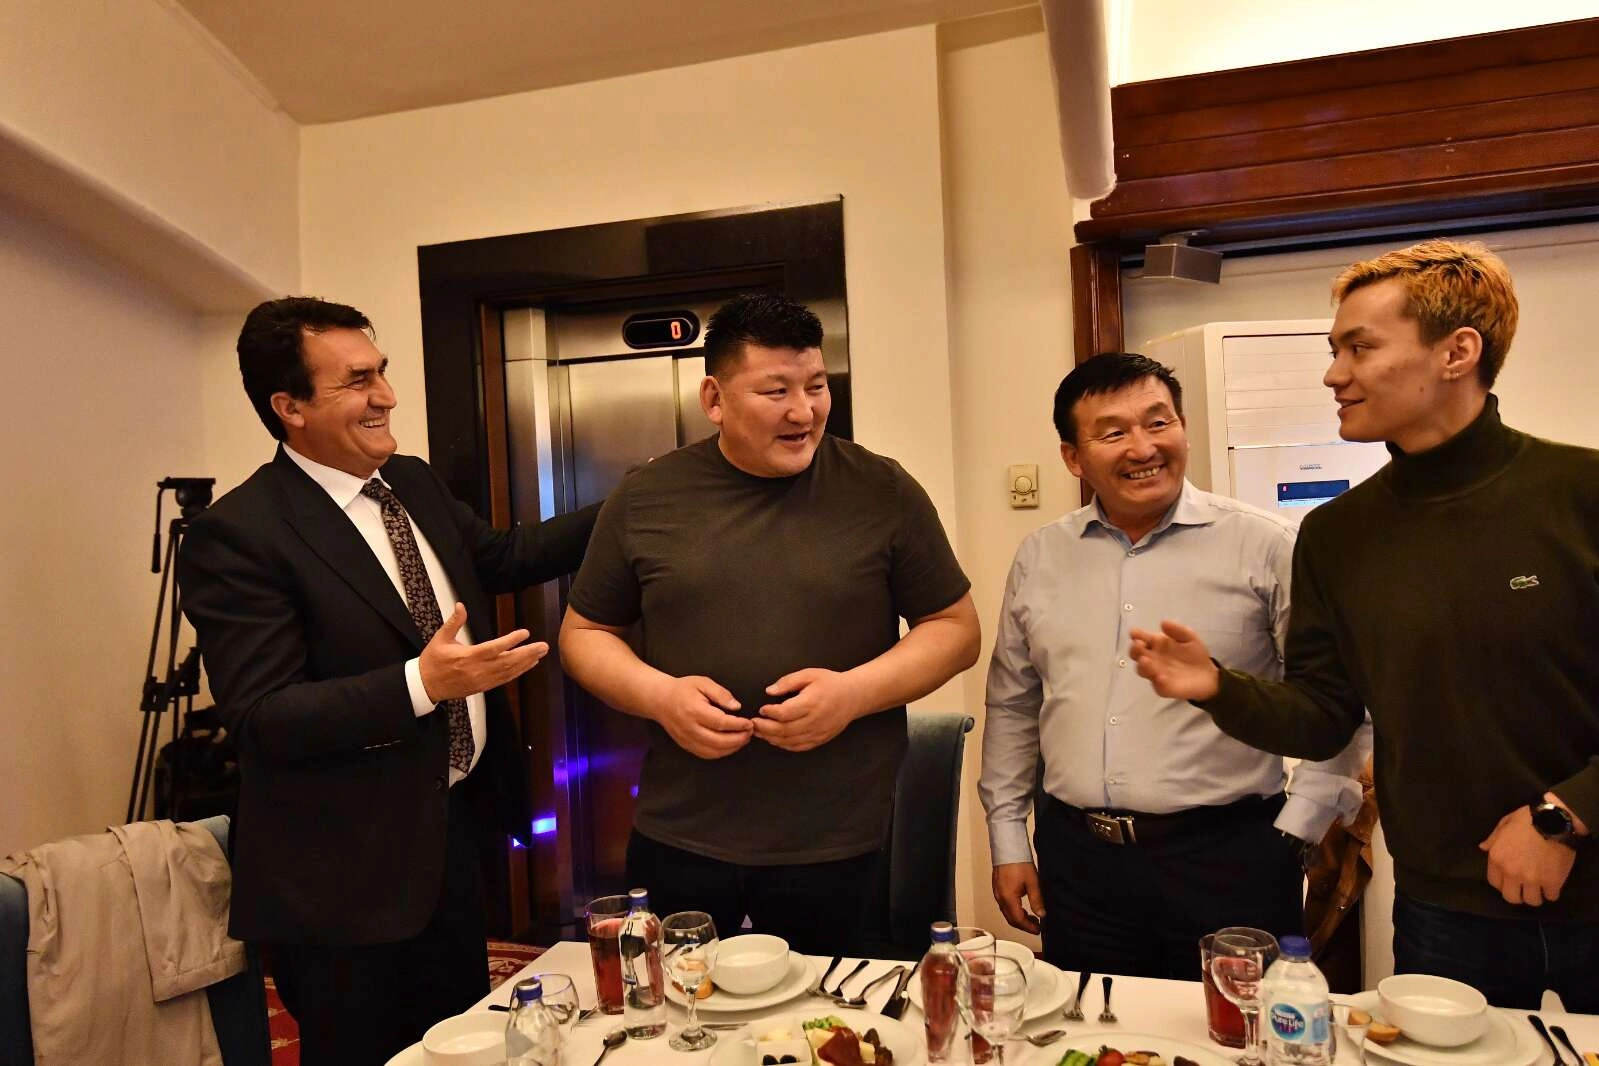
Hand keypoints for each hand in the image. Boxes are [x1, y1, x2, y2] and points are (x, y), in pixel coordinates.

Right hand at [419, 603, 547, 701]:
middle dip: (527, 653)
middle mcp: (478, 670)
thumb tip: (461, 605)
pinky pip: (504, 679)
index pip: (494, 648)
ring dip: (526, 662)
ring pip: (508, 672)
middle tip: (543, 646)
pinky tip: (528, 664)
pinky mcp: (483, 687)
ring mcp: (482, 680)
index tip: (525, 632)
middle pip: (507, 661)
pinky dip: (518, 672)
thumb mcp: (440, 638)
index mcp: (467, 657)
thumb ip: (454, 622)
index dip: (511, 641)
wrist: (426, 686)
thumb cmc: (433, 661)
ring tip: (540, 653)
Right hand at [652, 675, 752, 759]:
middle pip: (719, 741)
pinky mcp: (686, 745)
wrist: (660, 700)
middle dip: (739, 739)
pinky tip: (730, 745)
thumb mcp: (702, 683)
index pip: (721, 723)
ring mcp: (687, 739)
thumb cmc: (683, 689)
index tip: (749, 722)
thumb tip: (736, 707)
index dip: (738, 725)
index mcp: (694, 711)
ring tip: (743, 739)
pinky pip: (706, 754)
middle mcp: (690, 728)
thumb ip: (721, 693)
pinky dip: (721, 753)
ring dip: (732, 748)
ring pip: (713, 751)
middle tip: (750, 732)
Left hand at [751, 668, 865, 751]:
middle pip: (784, 730)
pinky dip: (784, 745)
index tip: (761, 709)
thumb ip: (788, 681)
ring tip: (759, 732)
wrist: (853, 696)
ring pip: (790, 741)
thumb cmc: (830, 683)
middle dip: (765, 728)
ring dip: (771, 738)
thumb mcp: (809, 674)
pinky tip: (774, 739)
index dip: (770, 713)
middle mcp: (815, 720)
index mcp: (811, 702)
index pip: (785, 713)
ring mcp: (818, 732)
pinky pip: (799, 747)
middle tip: (753, 724)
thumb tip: (769, 691)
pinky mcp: (820, 739)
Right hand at [992, 862, 1044, 934]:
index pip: (1018, 920)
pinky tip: (1022, 907)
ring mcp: (997, 893)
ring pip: (1007, 913)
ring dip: (1019, 918)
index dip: (1029, 927)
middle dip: (1024, 925)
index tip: (1038, 930)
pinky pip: (1004, 905)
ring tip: (1032, 917)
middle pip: (1011, 919)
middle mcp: (1000, 898)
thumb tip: (1041, 914)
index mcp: (1008, 898)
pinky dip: (1013, 911)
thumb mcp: (1033, 883)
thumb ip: (1037, 900)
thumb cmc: (1019, 863)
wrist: (1008, 848)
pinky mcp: (997, 888)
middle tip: (1036, 926)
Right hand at [1128, 621, 1220, 701]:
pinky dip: (1158, 681)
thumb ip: (1177, 630)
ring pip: (1142, 670)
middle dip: (1134, 650)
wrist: (1208, 675)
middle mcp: (1152, 659)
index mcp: (1155, 644)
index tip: (1135, 633)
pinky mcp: (1163, 688)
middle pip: (1136, 655)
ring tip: (1146, 660)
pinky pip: (1157, 685)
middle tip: (1139, 645)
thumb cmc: (1195, 654)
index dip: (1136, 635)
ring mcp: (1155, 674)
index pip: (1140, 638)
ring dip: (1143, 665)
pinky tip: (1162, 677)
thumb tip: (1163, 622)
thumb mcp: (1189, 637)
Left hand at [1479, 804, 1576, 905]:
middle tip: (1526, 888)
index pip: (1495, 883)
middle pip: (1512, 897)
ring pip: (1532, 901)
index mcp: (1497, 859)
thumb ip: (1493, 839)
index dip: (1503, 884)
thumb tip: (1483, 848)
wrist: (1553, 821)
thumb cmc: (1527, 819)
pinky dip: (1553, 892)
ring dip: (1536, 896)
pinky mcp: (1552, 881)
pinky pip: (1552, 896)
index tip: (1511, 881)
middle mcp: (1512, 873)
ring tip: (1541, 888)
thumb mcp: (1504, 824)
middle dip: (1519, 895)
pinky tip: (1553, 885)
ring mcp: (1532, 879)